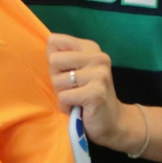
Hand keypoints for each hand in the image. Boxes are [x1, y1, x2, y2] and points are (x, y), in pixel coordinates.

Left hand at [47, 34, 141, 152]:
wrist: (113, 121)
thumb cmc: (85, 93)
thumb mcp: (73, 69)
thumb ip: (61, 58)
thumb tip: (48, 52)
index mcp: (89, 47)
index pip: (54, 41)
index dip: (54, 60)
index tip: (67, 72)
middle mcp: (97, 57)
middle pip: (53, 60)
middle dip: (56, 78)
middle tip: (72, 88)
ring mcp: (99, 74)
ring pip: (57, 81)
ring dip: (62, 94)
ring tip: (76, 98)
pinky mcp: (96, 93)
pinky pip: (63, 97)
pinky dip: (65, 106)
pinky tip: (78, 108)